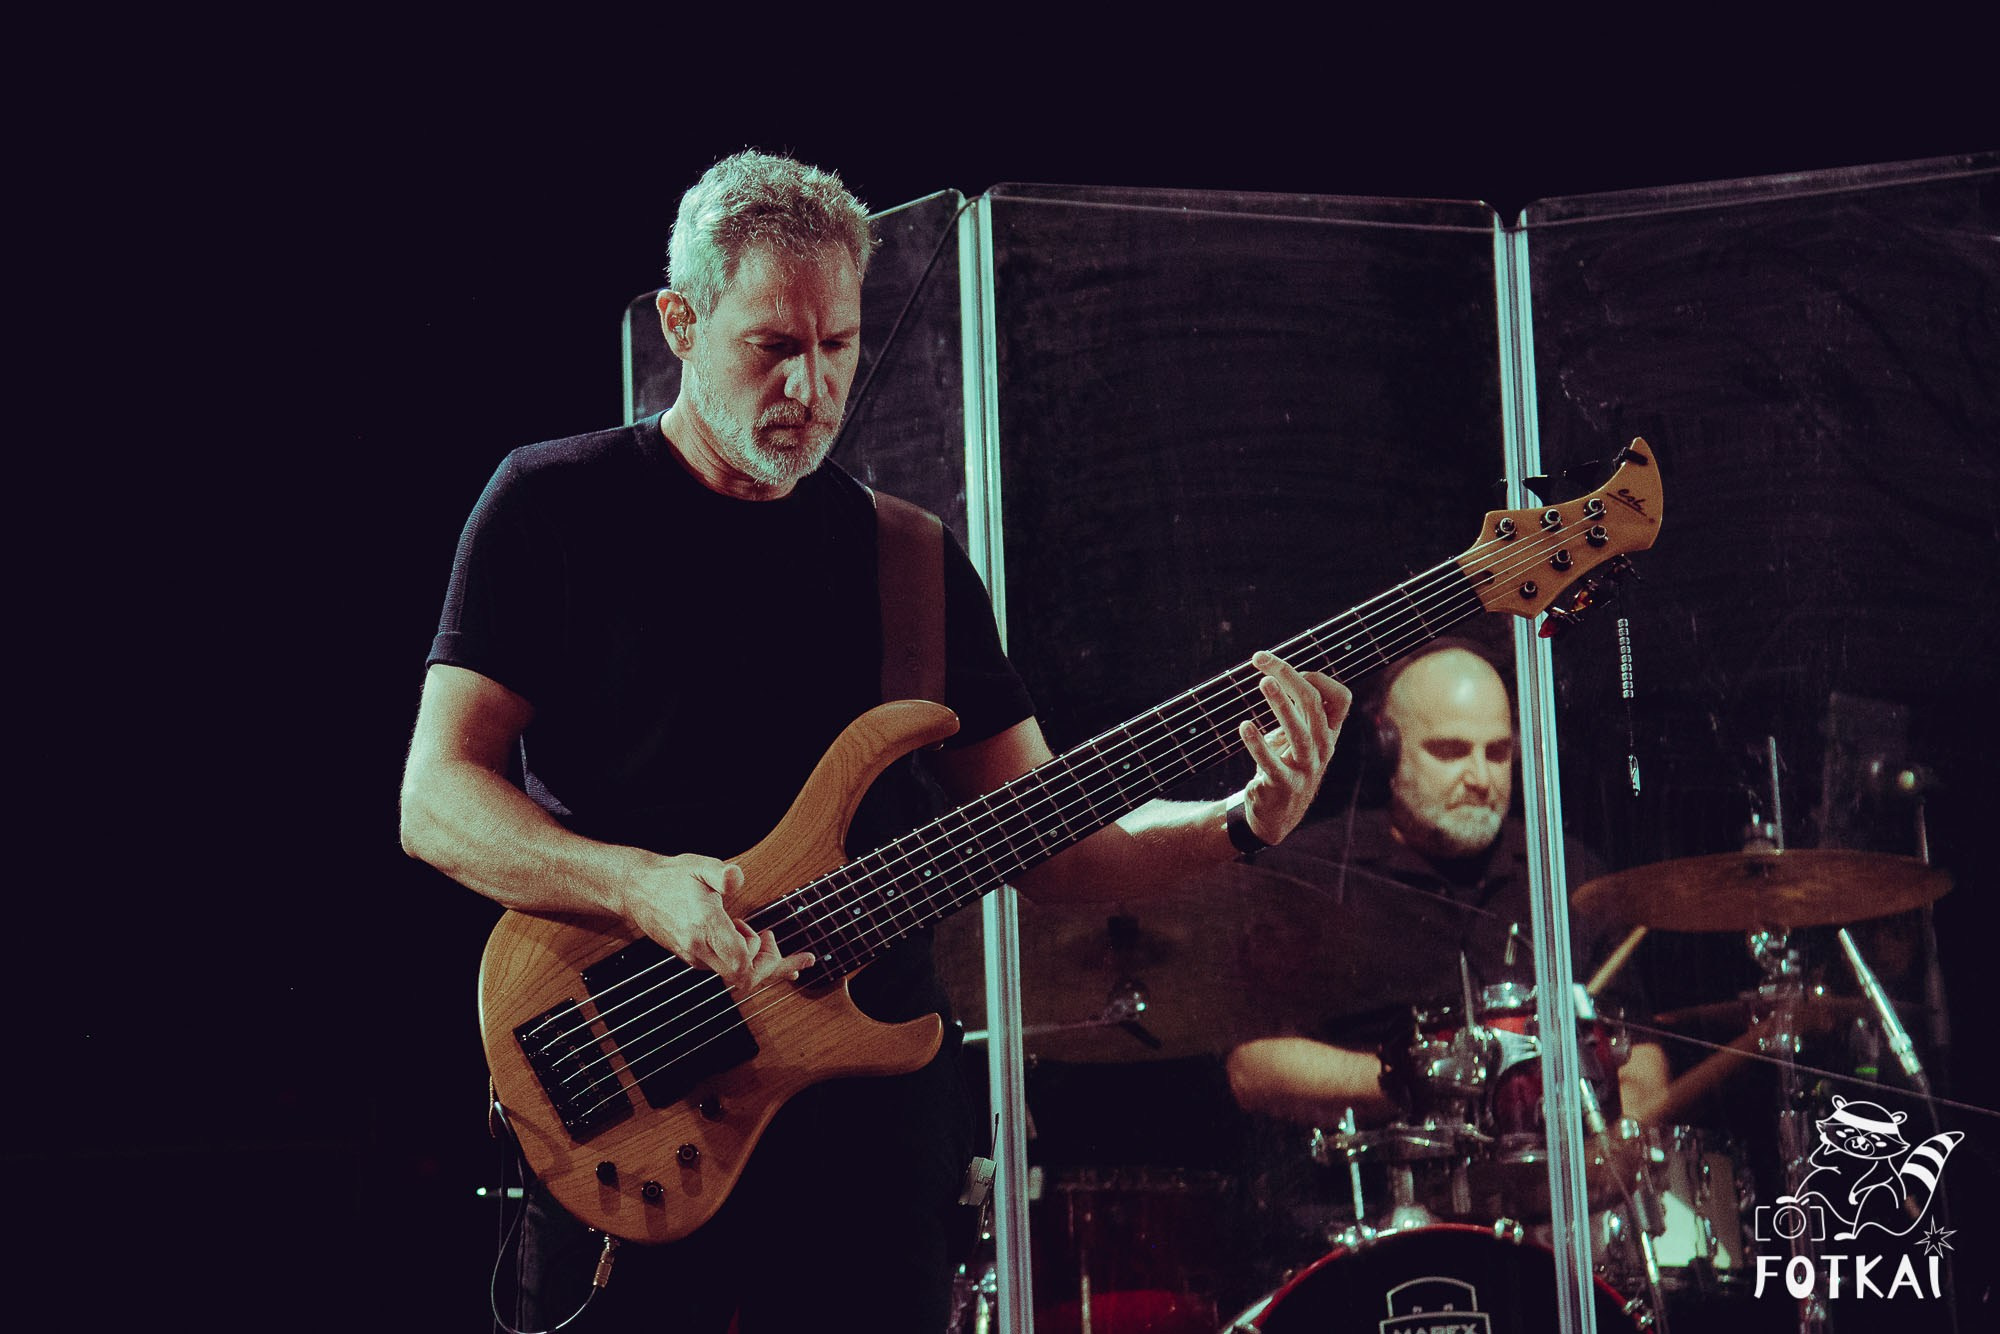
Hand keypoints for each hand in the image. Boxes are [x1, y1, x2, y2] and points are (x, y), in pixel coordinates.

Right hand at [621, 854, 814, 995]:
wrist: (636, 890)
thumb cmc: (670, 878)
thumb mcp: (699, 866)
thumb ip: (721, 873)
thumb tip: (736, 877)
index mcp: (705, 926)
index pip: (740, 962)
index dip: (766, 958)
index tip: (772, 937)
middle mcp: (698, 947)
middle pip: (742, 977)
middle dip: (767, 964)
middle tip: (774, 941)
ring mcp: (693, 955)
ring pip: (733, 974)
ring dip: (754, 959)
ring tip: (762, 934)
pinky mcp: (691, 957)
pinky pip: (722, 968)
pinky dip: (740, 958)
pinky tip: (744, 936)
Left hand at [1238, 650, 1349, 844]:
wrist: (1277, 815)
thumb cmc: (1286, 765)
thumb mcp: (1298, 737)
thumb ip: (1299, 710)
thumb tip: (1281, 670)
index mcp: (1329, 733)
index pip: (1340, 698)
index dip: (1318, 677)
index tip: (1285, 670)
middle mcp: (1323, 749)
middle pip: (1314, 705)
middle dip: (1289, 677)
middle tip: (1262, 660)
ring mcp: (1306, 768)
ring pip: (1299, 732)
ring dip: (1281, 704)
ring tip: (1264, 682)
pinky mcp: (1284, 785)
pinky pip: (1271, 762)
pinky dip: (1257, 743)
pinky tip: (1245, 725)